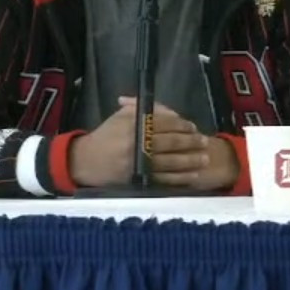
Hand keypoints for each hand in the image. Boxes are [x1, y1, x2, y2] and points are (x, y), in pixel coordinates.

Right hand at [68, 97, 236, 190]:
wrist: (85, 161)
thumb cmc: (106, 136)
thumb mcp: (121, 117)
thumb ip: (145, 110)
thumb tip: (172, 112)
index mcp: (132, 125)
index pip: (164, 123)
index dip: (182, 125)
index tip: (192, 127)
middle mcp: (136, 143)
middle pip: (171, 141)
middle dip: (191, 142)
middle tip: (204, 141)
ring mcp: (137, 163)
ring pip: (170, 161)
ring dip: (190, 160)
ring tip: (204, 158)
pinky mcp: (137, 179)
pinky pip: (163, 179)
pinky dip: (180, 178)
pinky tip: (192, 176)